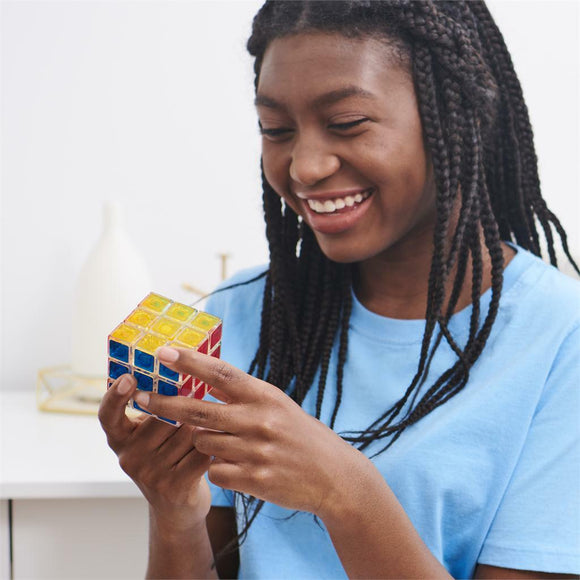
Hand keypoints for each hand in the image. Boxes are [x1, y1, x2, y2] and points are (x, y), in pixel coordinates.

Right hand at [98, 374, 211, 530]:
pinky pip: (202, 452)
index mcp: (121, 439)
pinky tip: (213, 453)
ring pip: (187, 432)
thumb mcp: (152, 436)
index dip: (115, 396)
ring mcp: (150, 474)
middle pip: (165, 416)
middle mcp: (129, 457)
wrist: (178, 509)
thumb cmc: (169, 459)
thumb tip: (180, 373)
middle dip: (185, 414)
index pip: (108, 416)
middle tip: (193, 420)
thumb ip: (156, 411)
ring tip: (201, 441)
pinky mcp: (173, 487)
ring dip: (201, 431)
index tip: (128, 377)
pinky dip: (212, 449)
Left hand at [132, 346, 366, 518]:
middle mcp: (259, 420)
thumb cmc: (301, 435)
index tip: (163, 352)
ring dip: (205, 443)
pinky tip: (240, 467)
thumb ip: (243, 395)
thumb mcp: (277, 405)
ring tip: (230, 445)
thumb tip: (205, 380)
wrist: (334, 476)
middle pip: (198, 410)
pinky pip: (215, 472)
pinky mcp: (255, 480)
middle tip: (142, 397)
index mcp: (265, 396)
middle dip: (165, 403)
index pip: (221, 373)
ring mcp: (256, 451)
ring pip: (203, 443)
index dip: (189, 361)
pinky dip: (218, 469)